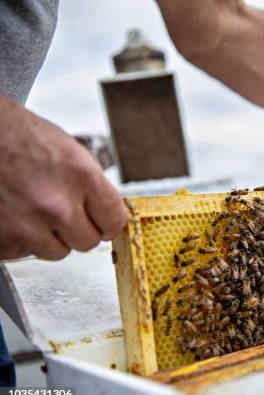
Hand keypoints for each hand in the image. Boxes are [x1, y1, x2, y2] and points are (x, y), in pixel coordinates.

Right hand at [0, 95, 127, 260]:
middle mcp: (57, 205)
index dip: (108, 222)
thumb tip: (105, 213)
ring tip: (34, 210)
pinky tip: (15, 214)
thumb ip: (91, 186)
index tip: (103, 222)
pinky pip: (25, 252)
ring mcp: (28, 226)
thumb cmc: (18, 136)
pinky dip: (21, 239)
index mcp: (81, 176)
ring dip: (49, 237)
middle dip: (79, 229)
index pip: (115, 221)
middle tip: (63, 212)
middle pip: (88, 242)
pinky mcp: (4, 239)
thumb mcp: (70, 152)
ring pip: (58, 252)